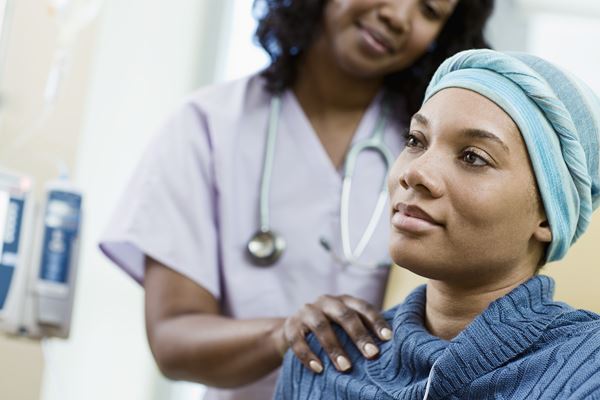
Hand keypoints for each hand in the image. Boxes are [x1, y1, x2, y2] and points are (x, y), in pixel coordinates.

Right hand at [273, 294, 392, 373]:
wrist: (293, 331)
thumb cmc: (330, 331)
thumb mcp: (345, 327)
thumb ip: (362, 330)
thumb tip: (390, 346)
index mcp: (343, 300)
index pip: (363, 307)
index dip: (376, 321)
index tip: (388, 339)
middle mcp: (325, 302)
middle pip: (343, 314)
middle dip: (358, 335)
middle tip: (372, 355)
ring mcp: (306, 312)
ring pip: (320, 325)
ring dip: (334, 347)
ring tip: (345, 367)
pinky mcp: (290, 326)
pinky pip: (297, 340)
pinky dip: (308, 355)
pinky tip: (319, 369)